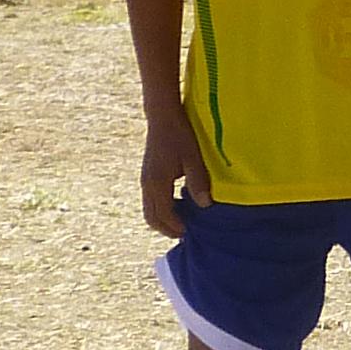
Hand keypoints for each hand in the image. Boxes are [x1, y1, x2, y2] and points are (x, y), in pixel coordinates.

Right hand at [139, 109, 209, 236]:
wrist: (162, 117)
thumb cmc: (180, 135)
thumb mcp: (193, 158)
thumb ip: (198, 182)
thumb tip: (205, 205)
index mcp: (157, 183)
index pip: (164, 215)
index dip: (176, 226)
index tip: (190, 232)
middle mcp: (147, 185)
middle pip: (151, 218)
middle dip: (166, 229)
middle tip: (185, 233)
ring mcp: (145, 180)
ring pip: (149, 210)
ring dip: (163, 219)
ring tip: (182, 222)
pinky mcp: (147, 175)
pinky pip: (151, 200)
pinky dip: (161, 209)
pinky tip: (178, 205)